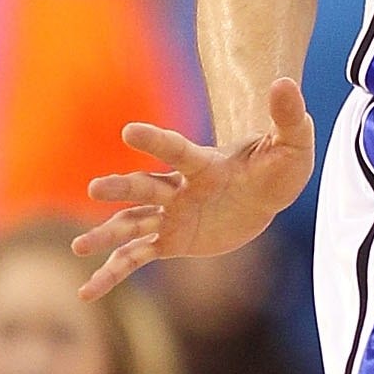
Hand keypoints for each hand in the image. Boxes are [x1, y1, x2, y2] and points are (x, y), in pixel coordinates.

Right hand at [73, 77, 314, 299]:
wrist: (264, 194)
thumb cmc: (277, 166)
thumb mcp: (294, 143)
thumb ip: (289, 116)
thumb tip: (285, 81)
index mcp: (204, 164)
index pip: (177, 151)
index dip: (156, 141)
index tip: (129, 131)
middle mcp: (178, 189)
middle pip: (145, 187)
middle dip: (122, 188)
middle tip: (97, 189)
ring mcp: (170, 215)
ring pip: (132, 224)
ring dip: (106, 234)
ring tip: (79, 247)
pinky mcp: (170, 241)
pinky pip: (136, 258)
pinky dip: (111, 274)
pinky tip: (87, 292)